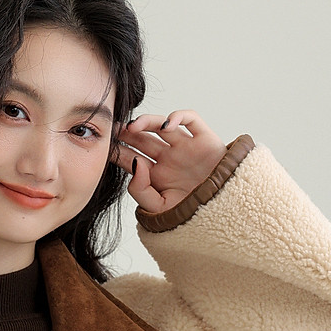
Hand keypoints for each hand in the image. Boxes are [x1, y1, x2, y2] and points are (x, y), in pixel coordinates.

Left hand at [112, 111, 227, 212]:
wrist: (224, 213)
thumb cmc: (193, 214)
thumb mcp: (160, 209)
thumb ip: (141, 190)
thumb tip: (135, 163)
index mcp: (156, 175)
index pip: (132, 157)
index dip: (119, 151)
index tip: (107, 146)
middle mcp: (168, 158)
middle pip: (143, 139)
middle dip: (127, 133)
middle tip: (114, 130)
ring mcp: (185, 147)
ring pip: (161, 126)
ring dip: (146, 122)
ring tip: (132, 127)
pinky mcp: (203, 138)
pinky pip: (190, 119)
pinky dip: (178, 116)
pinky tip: (167, 126)